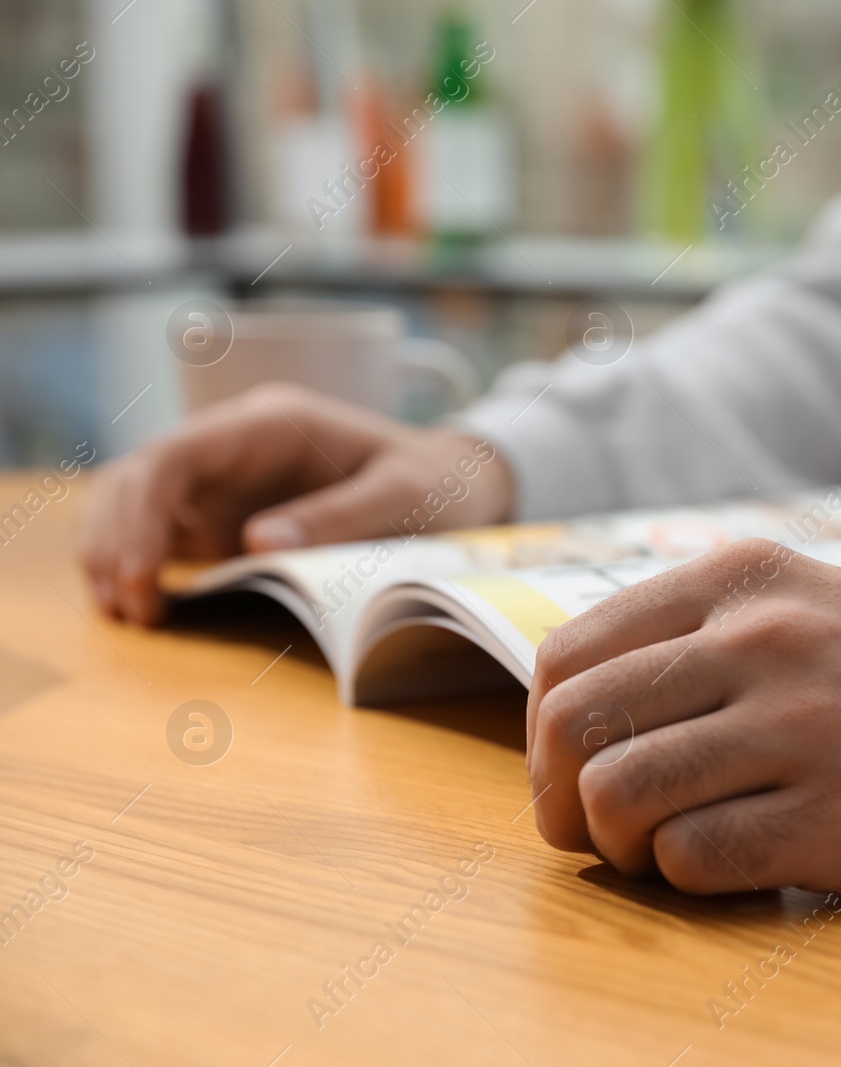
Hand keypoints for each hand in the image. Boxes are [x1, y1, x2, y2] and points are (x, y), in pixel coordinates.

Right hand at [81, 383, 513, 624]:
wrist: (454, 484)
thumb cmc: (433, 484)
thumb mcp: (405, 496)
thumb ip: (341, 515)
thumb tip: (258, 543)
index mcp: (271, 424)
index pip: (175, 454)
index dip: (141, 513)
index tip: (140, 574)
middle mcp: (234, 445)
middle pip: (139, 477)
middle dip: (117, 540)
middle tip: (131, 609)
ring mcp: (224, 478)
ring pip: (134, 501)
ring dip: (115, 551)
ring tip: (129, 614)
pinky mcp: (224, 513)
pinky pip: (159, 531)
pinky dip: (139, 564)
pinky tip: (143, 607)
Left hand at [528, 539, 840, 895]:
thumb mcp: (812, 598)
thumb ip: (700, 629)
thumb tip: (571, 705)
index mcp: (746, 577)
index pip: (569, 655)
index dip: (544, 733)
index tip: (571, 772)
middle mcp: (766, 639)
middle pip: (574, 727)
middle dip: (558, 797)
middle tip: (594, 829)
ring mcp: (804, 728)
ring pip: (619, 796)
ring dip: (620, 845)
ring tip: (664, 849)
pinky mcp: (839, 818)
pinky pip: (694, 861)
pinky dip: (689, 878)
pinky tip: (735, 863)